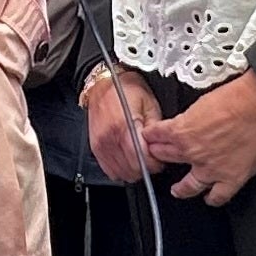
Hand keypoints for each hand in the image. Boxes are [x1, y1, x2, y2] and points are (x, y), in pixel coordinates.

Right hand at [81, 65, 159, 182]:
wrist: (103, 83)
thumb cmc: (126, 89)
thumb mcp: (149, 103)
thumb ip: (155, 127)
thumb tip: (160, 146)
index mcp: (124, 126)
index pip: (141, 159)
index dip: (155, 163)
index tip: (160, 159)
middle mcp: (109, 137)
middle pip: (131, 169)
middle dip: (146, 167)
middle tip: (152, 157)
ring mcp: (100, 144)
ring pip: (120, 173)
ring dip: (133, 170)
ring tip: (140, 158)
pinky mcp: (95, 148)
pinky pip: (109, 170)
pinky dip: (120, 170)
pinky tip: (127, 160)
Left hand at [143, 68, 255, 204]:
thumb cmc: (238, 97)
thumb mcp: (201, 101)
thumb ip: (191, 117)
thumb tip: (191, 121)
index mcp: (182, 130)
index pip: (158, 135)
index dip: (152, 136)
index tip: (150, 137)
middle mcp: (193, 153)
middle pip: (168, 158)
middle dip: (160, 157)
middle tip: (159, 158)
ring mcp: (212, 169)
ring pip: (189, 186)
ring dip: (180, 188)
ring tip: (177, 190)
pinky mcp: (232, 178)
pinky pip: (218, 196)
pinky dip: (213, 199)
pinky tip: (210, 199)